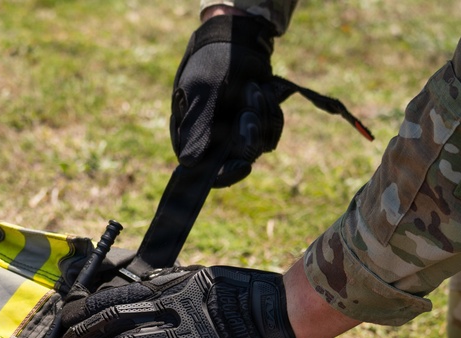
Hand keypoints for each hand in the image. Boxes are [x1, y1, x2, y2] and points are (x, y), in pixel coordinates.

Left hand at [60, 265, 318, 337]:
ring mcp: (183, 336)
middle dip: (84, 334)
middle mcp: (170, 309)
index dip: (86, 309)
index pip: (115, 295)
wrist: (280, 311)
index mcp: (170, 287)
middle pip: (113, 320)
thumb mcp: (202, 276)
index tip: (68, 317)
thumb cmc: (245, 294)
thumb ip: (173, 282)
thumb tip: (150, 280)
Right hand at [170, 14, 284, 186]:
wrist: (235, 40)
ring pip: (260, 144)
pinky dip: (271, 110)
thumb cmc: (211, 63)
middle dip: (249, 135)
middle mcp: (214, 141)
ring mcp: (237, 133)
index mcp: (191, 137)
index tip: (242, 166)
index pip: (207, 171)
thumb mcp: (202, 94)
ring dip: (261, 115)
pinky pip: (272, 129)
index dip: (226, 174)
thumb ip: (197, 128)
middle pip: (240, 160)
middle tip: (248, 111)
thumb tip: (187, 163)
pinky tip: (262, 90)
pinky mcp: (256, 124)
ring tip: (252, 89)